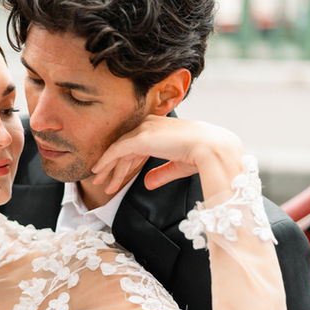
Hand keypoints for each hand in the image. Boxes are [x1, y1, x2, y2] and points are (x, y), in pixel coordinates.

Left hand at [91, 116, 244, 197]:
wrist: (211, 148)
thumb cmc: (202, 156)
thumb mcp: (177, 166)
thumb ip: (161, 173)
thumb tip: (147, 183)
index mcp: (160, 129)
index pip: (136, 145)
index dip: (125, 162)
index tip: (116, 176)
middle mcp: (150, 126)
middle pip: (124, 147)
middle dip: (113, 166)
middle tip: (100, 180)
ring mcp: (144, 130)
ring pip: (118, 150)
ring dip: (108, 168)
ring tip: (98, 183)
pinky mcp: (140, 138)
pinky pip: (117, 150)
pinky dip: (106, 161)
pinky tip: (98, 171)